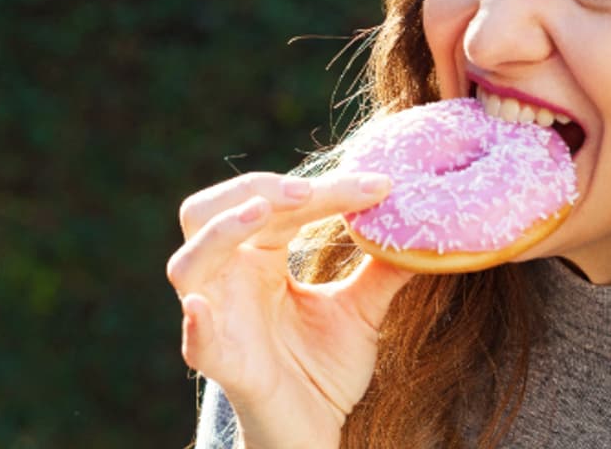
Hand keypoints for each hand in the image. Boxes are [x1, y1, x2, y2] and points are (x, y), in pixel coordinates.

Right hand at [166, 171, 413, 447]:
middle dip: (256, 191)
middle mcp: (230, 279)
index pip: (278, 205)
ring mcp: (219, 319)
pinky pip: (197, 342)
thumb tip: (421, 226)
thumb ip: (382, 269)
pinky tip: (202, 307)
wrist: (318, 432)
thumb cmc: (324, 368)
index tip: (382, 186)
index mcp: (259, 258)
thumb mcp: (361, 310)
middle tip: (308, 190)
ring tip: (261, 213)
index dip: (326, 188)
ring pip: (189, 263)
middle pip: (211, 213)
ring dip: (222, 232)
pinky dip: (196, 323)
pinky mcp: (224, 364)